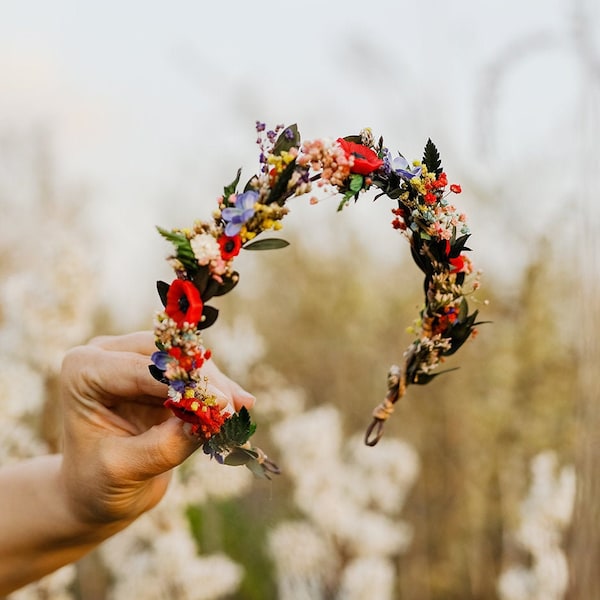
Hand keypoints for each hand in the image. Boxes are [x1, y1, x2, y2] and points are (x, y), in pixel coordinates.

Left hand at [59, 331, 254, 525]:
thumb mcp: (122, 469)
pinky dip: (216, 390)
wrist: (96, 491)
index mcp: (83, 371)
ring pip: (187, 360)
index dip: (185, 385)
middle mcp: (106, 355)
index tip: (222, 405)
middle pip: (168, 355)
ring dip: (215, 384)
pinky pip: (195, 373)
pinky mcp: (158, 372)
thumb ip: (163, 446)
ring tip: (242, 408)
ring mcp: (133, 359)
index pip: (141, 369)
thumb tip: (208, 424)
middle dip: (204, 380)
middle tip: (234, 408)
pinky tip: (241, 403)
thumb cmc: (96, 483)